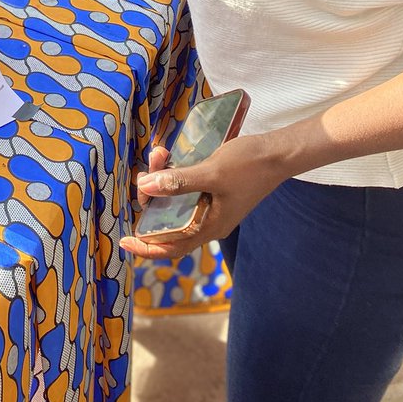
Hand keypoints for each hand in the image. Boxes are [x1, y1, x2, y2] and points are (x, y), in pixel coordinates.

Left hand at [120, 133, 286, 260]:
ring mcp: (211, 206)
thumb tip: (145, 187)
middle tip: (145, 172)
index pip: (171, 248)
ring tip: (159, 155)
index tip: (124, 241)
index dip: (146, 247)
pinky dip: (174, 174)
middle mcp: (208, 221)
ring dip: (162, 181)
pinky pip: (185, 188)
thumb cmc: (249, 165)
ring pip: (175, 201)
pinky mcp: (213, 190)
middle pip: (169, 221)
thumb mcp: (211, 173)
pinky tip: (169, 156)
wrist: (278, 153)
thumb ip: (179, 182)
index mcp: (210, 227)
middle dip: (151, 198)